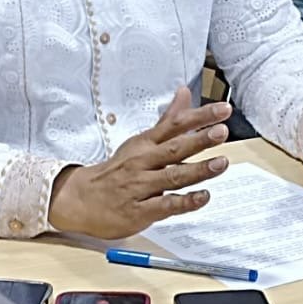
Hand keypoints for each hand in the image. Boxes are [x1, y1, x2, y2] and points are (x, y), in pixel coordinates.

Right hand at [47, 86, 230, 239]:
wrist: (81, 198)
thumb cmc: (117, 170)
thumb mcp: (140, 141)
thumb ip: (167, 120)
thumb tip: (184, 93)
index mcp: (144, 144)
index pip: (174, 125)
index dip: (199, 117)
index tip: (221, 110)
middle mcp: (143, 162)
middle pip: (174, 148)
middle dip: (199, 139)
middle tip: (221, 131)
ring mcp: (140, 186)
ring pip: (172, 176)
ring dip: (197, 170)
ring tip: (220, 163)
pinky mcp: (140, 210)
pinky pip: (166, 205)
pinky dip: (185, 202)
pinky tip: (202, 197)